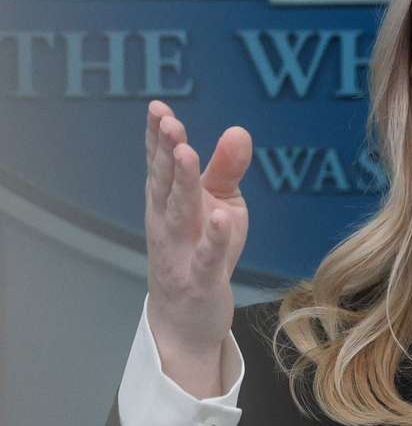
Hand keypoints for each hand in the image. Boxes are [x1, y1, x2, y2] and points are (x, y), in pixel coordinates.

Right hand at [144, 100, 252, 397]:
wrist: (186, 318)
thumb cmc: (201, 250)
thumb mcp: (219, 205)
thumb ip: (226, 170)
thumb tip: (239, 131)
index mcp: (168, 202)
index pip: (160, 164)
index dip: (157, 137)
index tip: (158, 108)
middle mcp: (167, 223)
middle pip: (166, 183)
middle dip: (167, 152)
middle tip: (169, 123)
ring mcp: (181, 252)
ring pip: (180, 214)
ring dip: (184, 184)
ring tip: (188, 154)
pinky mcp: (202, 278)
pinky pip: (209, 256)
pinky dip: (215, 238)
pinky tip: (222, 218)